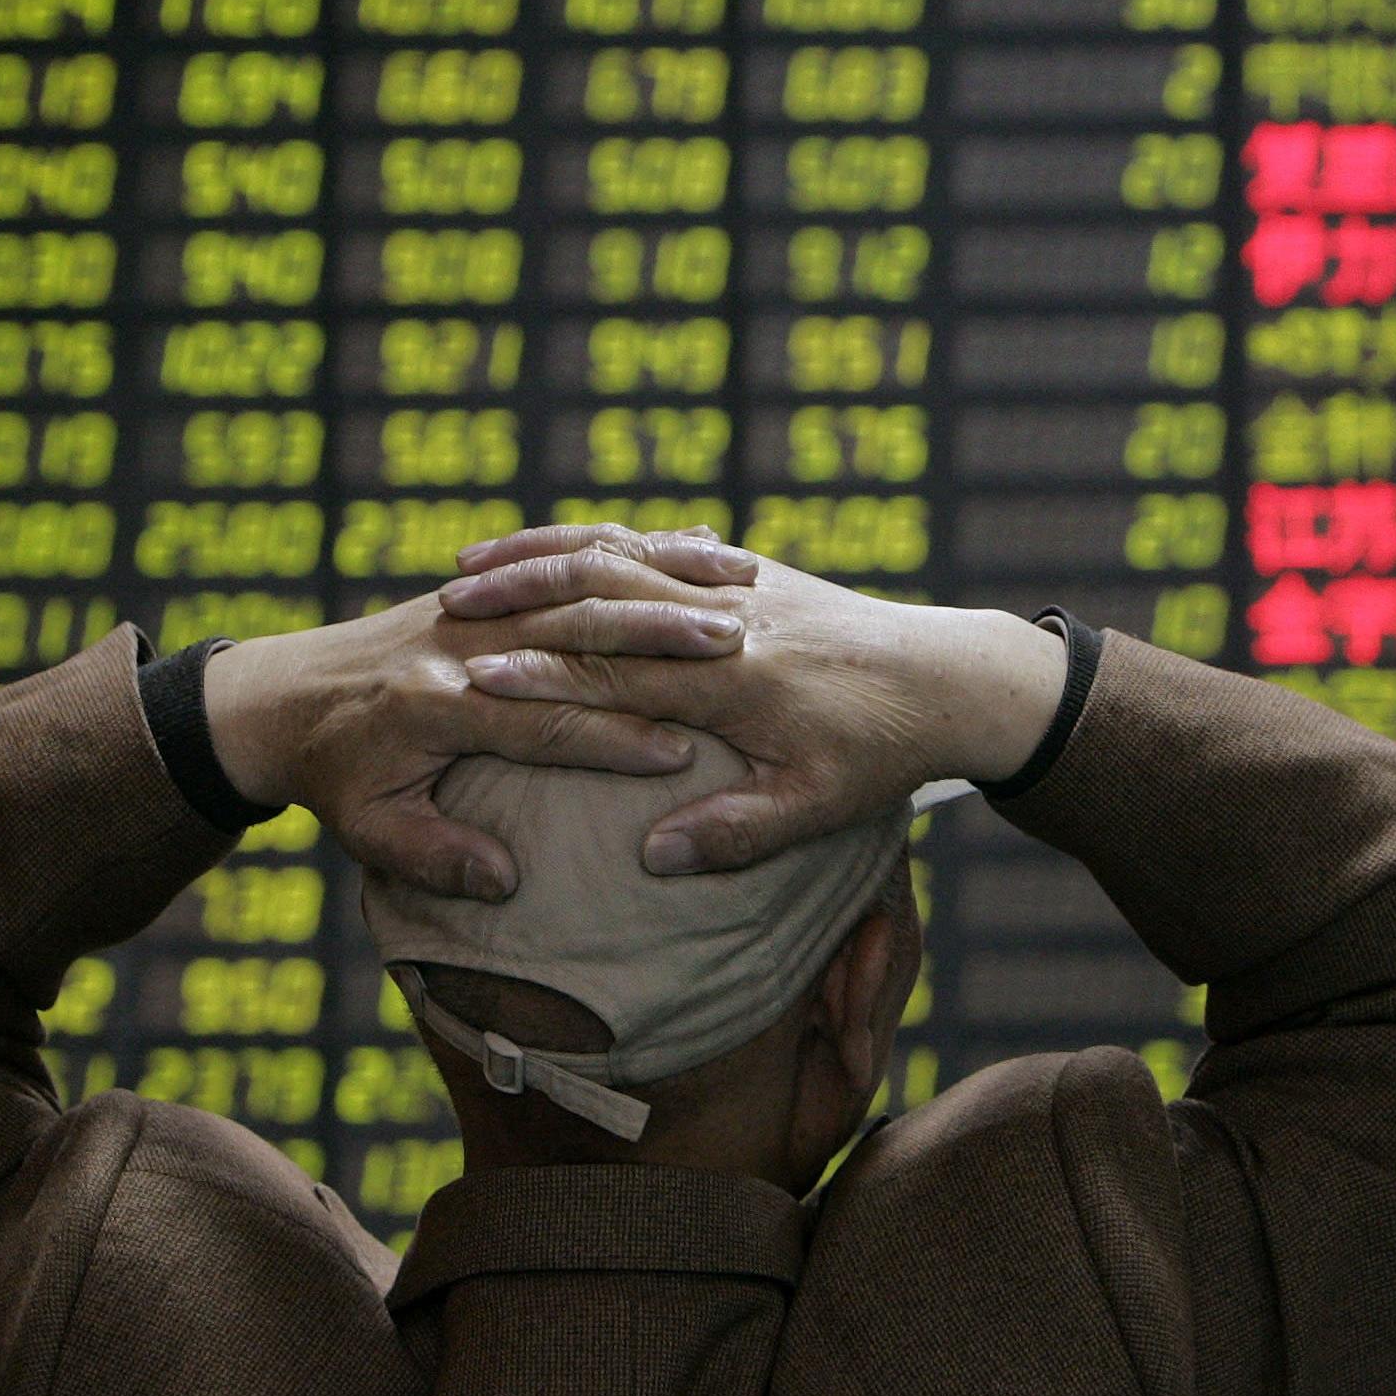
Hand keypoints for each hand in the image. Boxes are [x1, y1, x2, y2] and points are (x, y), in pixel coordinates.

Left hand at [203, 527, 759, 900]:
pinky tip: (701, 554)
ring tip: (734, 594)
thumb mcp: (365, 830)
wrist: (278, 696)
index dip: (610, 737)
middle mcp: (457, 640)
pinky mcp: (484, 589)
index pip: (541, 719)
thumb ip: (431, 855)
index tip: (678, 753)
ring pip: (580, 583)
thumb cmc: (330, 775)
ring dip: (659, 587)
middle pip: (575, 634)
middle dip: (657, 642)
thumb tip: (502, 881)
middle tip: (733, 653)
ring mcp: (471, 605)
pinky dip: (635, 557)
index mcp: (436, 703)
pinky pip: (568, 559)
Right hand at [438, 525, 1067, 873]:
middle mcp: (725, 618)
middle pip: (602, 595)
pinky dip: (591, 539)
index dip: (544, 675)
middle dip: (519, 598)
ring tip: (467, 565)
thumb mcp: (818, 808)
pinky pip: (652, 541)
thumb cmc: (883, 753)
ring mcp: (734, 584)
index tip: (476, 678)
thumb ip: (735, 833)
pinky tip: (549, 546)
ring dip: (541, 557)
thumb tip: (653, 856)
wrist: (952, 675)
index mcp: (735, 680)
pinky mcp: (745, 570)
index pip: (619, 672)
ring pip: (618, 553)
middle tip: (443, 606)